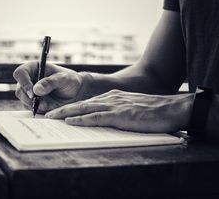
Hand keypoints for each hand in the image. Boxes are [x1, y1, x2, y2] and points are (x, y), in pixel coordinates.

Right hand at [13, 62, 87, 112]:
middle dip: (30, 99)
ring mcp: (29, 91)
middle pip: (20, 90)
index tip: (33, 93)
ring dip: (35, 105)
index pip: (20, 73)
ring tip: (50, 105)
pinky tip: (49, 107)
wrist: (75, 92)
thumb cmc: (70, 81)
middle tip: (43, 104)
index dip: (23, 83)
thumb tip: (36, 89)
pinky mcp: (32, 102)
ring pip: (24, 101)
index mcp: (33, 68)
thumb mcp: (64, 79)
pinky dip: (39, 110)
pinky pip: (30, 108)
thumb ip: (51, 82)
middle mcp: (28, 79)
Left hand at [45, 89, 194, 132]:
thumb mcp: (131, 108)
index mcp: (113, 97)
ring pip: (84, 108)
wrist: (171, 108)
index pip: (87, 102)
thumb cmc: (154, 111)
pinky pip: (96, 117)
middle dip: (62, 109)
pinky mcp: (119, 115)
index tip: (59, 112)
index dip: (71, 107)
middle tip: (47, 114)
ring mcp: (114, 106)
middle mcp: (110, 98)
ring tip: (51, 117)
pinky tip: (71, 121)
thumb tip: (106, 119)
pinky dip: (81, 119)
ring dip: (66, 113)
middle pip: (81, 103)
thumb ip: (117, 111)